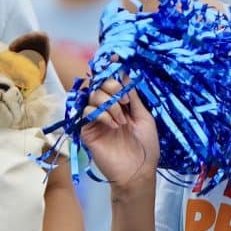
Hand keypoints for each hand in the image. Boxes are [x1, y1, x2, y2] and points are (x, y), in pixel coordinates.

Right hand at [80, 79, 159, 193]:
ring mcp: (95, 119)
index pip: (111, 82)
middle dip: (112, 87)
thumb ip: (133, 98)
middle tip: (124, 102)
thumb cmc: (146, 146)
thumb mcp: (144, 117)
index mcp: (121, 104)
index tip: (115, 58)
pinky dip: (100, 113)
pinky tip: (113, 125)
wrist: (138, 171)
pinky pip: (85, 111)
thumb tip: (126, 75)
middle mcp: (106, 108)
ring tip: (121, 120)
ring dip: (109, 103)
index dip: (111, 70)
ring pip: (91, 95)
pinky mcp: (86, 130)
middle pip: (98, 83)